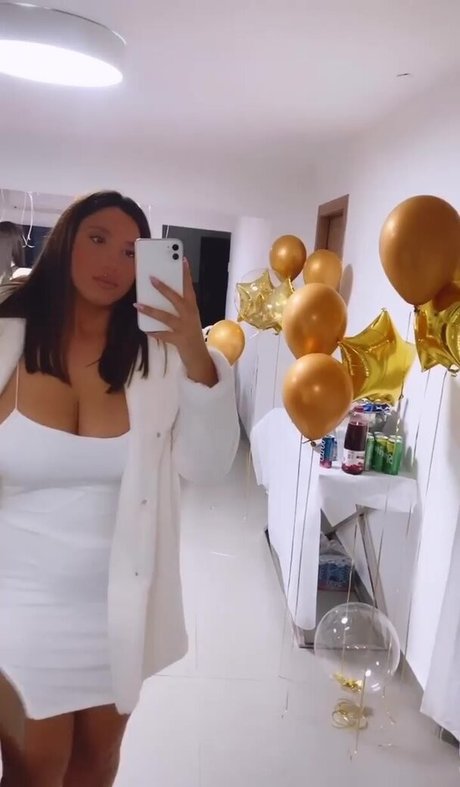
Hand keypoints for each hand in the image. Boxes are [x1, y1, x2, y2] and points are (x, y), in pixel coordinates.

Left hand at [134, 259, 217, 386]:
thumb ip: (179, 305)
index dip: (186, 274)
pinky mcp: (178, 340)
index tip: (182, 260)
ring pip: (166, 317)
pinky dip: (154, 332)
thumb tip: (160, 292)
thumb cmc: (190, 331)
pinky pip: (163, 335)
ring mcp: (184, 328)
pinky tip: (144, 329)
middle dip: (164, 288)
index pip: (189, 287)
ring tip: (137, 304)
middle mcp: (190, 315)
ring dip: (151, 310)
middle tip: (151, 278)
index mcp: (192, 307)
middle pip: (176, 299)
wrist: (198, 354)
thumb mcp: (188, 316)